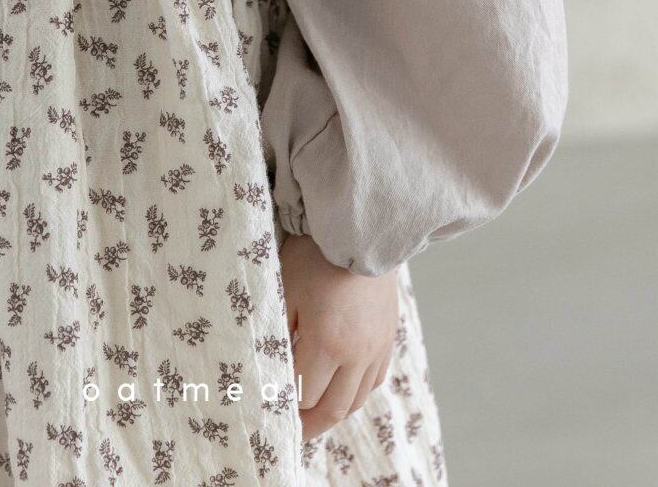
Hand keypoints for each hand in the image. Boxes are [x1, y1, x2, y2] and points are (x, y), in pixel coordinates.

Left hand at [279, 233, 397, 440]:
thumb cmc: (314, 256)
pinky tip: (341, 386)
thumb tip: (274, 370)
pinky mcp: (387, 337)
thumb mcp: (286, 291)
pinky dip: (356, 391)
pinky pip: (374, 379)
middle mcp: (357, 353)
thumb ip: (281, 335)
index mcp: (327, 343)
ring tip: (314, 413)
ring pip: (357, 399)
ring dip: (335, 411)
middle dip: (310, 424)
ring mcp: (377, 347)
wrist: (358, 230)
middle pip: (334, 409)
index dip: (286, 407)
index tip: (270, 411)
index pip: (305, 395)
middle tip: (291, 429)